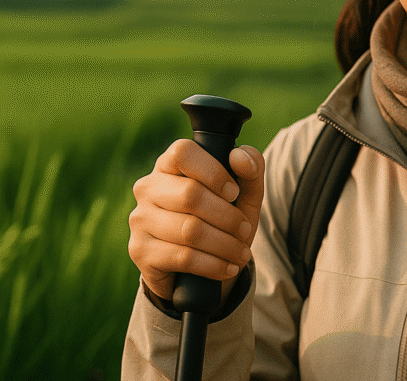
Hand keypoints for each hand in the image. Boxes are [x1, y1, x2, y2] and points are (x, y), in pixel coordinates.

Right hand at [128, 140, 264, 304]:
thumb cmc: (222, 220)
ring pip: (189, 230)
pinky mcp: (139, 250)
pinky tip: (228, 268)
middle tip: (245, 230)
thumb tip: (239, 155)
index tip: (234, 193)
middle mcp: (148, 187)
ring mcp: (140, 219)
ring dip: (225, 244)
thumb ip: (251, 169)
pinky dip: (214, 264)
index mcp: (170, 165)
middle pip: (190, 195)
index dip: (214, 172)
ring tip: (241, 253)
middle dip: (228, 217)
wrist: (198, 271)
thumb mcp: (244, 195)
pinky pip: (183, 257)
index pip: (183, 152)